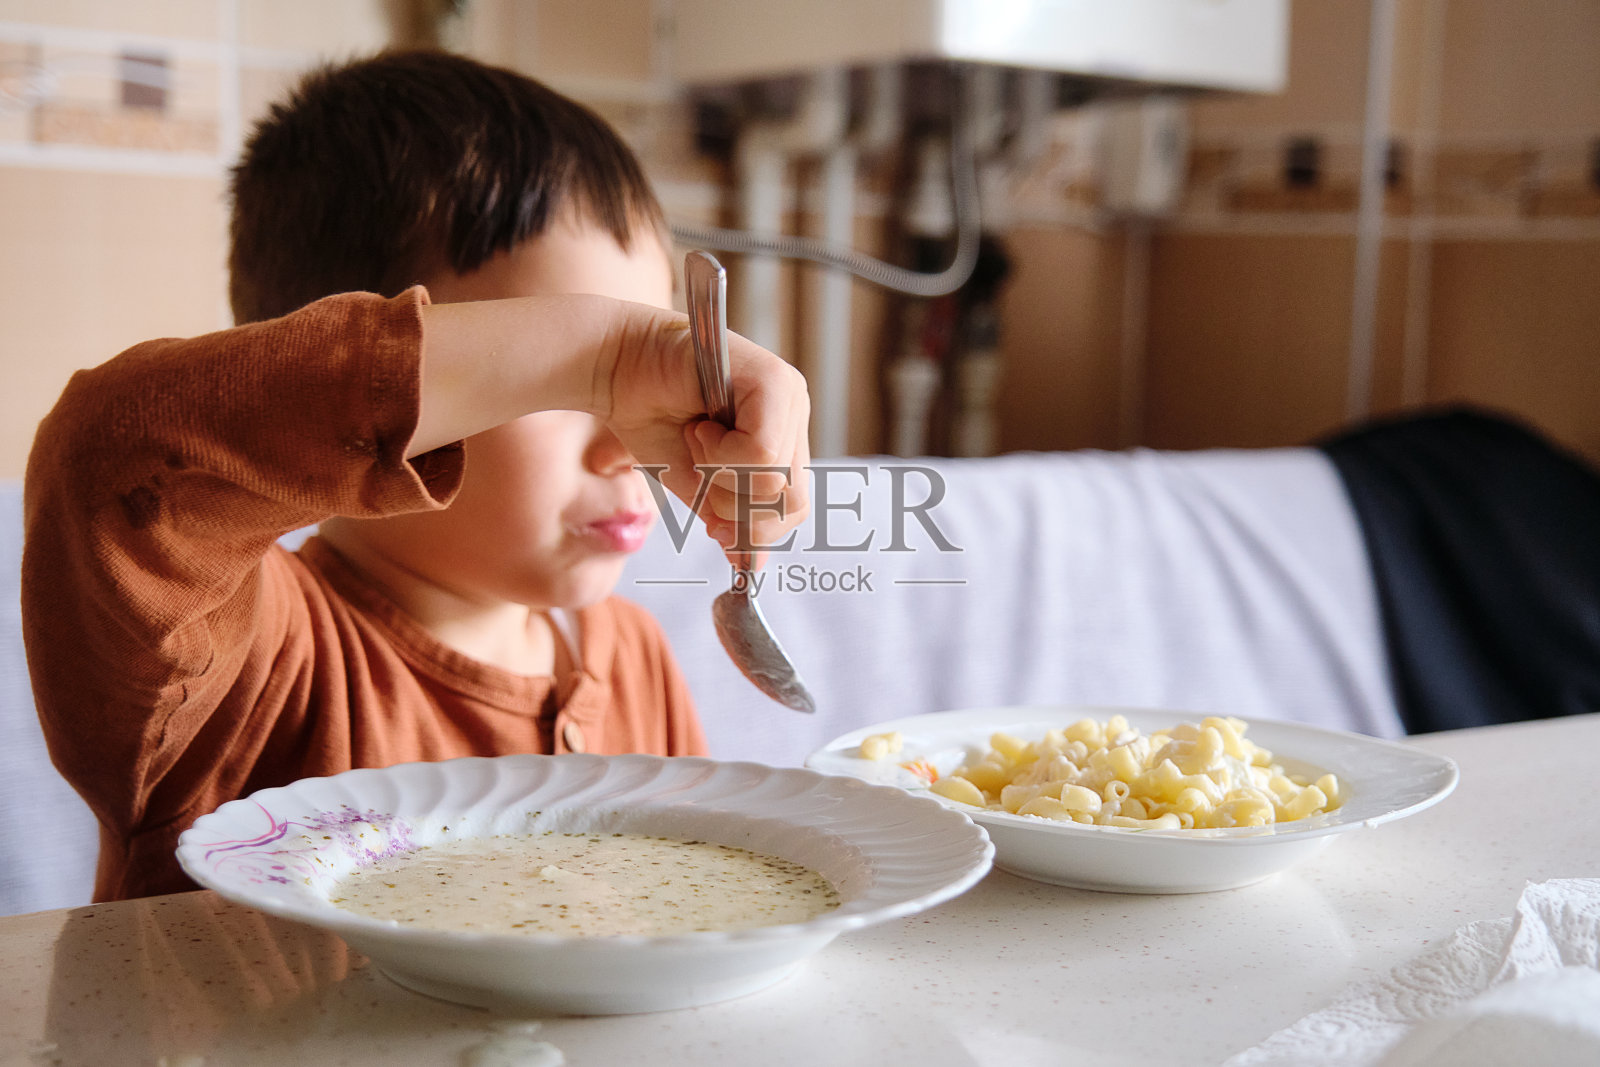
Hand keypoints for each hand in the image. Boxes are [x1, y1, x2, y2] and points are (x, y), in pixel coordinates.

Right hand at [599, 305, 810, 564]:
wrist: (613, 366)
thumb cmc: (650, 416)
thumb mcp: (695, 483)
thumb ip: (728, 520)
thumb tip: (751, 567)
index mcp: (782, 436)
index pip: (793, 506)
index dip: (752, 529)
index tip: (713, 522)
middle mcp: (795, 413)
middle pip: (792, 501)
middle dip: (736, 508)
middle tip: (701, 474)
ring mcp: (789, 394)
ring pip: (775, 480)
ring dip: (721, 475)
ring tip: (696, 439)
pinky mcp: (774, 381)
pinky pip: (761, 453)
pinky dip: (720, 454)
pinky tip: (700, 427)